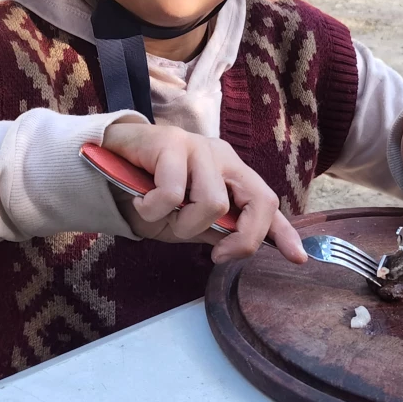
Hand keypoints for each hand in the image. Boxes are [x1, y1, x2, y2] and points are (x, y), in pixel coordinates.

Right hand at [100, 122, 306, 265]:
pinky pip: (172, 193)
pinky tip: (142, 202)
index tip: (298, 258)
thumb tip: (242, 249)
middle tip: (216, 255)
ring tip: (162, 216)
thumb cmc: (149, 192)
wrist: (104, 162)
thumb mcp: (186, 219)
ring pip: (213, 203)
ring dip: (183, 223)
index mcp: (232, 174)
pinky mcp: (171, 143)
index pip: (267, 203)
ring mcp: (199, 148)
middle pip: (259, 200)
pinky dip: (154, 209)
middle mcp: (223, 158)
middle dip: (243, 237)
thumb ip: (216, 230)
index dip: (284, 233)